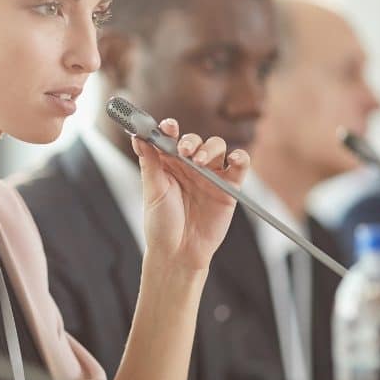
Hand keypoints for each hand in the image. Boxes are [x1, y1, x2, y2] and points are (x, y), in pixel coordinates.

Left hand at [133, 119, 249, 270]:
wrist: (178, 253)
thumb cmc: (161, 224)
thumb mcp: (152, 192)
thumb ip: (149, 164)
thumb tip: (139, 137)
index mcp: (168, 164)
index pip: (170, 138)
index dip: (169, 129)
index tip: (168, 126)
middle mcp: (189, 166)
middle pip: (195, 140)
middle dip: (190, 141)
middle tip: (184, 151)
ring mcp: (210, 175)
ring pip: (216, 147)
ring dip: (209, 148)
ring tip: (200, 161)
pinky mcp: (228, 188)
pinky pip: (239, 166)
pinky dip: (240, 158)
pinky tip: (234, 159)